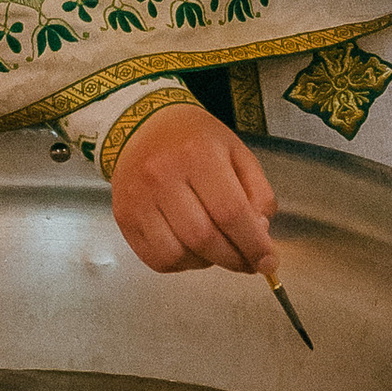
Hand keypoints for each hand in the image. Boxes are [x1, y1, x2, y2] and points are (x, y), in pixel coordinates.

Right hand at [111, 104, 274, 276]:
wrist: (142, 126)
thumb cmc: (195, 139)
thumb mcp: (237, 151)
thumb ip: (257, 192)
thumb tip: (260, 234)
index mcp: (198, 154)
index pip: (230, 211)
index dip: (253, 244)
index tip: (267, 261)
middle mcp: (162, 176)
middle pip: (203, 238)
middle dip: (233, 259)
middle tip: (248, 262)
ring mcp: (138, 199)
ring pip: (178, 254)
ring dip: (207, 263)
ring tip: (218, 251)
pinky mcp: (124, 217)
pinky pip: (156, 259)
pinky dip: (181, 264)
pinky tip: (192, 250)